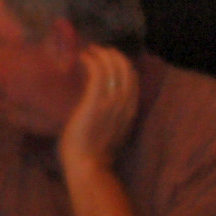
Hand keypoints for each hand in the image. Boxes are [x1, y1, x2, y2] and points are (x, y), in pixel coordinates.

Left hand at [58, 44, 140, 175]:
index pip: (132, 81)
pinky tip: (83, 56)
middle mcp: (125, 105)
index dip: (123, 66)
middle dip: (114, 56)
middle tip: (100, 49)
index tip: (110, 59)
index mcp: (130, 112)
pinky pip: (98, 73)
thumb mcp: (109, 133)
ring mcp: (112, 103)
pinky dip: (92, 61)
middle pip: (126, 71)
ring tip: (91, 50)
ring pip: (114, 68)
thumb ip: (110, 118)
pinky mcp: (96, 102)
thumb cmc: (93, 154)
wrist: (88, 166)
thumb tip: (98, 109)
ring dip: (102, 55)